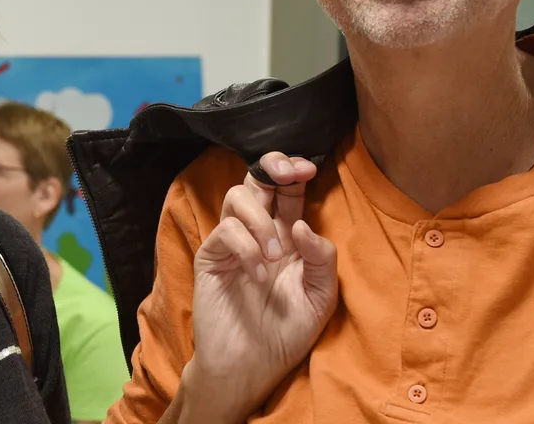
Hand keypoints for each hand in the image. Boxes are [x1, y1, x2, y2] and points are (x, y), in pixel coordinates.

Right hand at [185, 153, 337, 419]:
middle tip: (288, 174)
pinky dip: (246, 247)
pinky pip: (225, 231)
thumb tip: (301, 225)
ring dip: (260, 218)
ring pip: (237, 196)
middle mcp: (259, 232)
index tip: (310, 168)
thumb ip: (322, 259)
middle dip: (273, 166)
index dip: (296, 170)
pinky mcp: (212, 257)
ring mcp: (233, 242)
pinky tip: (258, 274)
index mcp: (287, 236)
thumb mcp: (320, 298)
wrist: (250, 366)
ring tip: (275, 255)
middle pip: (258, 180)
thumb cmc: (286, 334)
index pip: (289, 190)